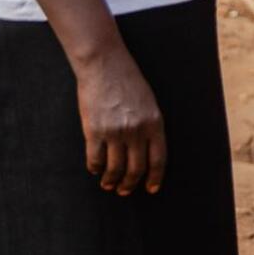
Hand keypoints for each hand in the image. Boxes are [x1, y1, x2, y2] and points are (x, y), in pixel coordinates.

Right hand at [74, 47, 166, 195]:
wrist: (105, 65)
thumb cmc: (128, 81)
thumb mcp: (149, 102)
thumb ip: (149, 126)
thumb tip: (146, 152)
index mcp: (155, 123)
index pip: (159, 159)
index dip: (155, 178)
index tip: (151, 188)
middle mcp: (137, 130)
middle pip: (136, 168)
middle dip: (130, 184)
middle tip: (124, 190)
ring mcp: (115, 132)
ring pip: (115, 168)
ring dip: (111, 180)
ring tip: (108, 184)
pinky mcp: (94, 131)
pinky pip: (95, 159)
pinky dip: (95, 168)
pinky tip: (95, 169)